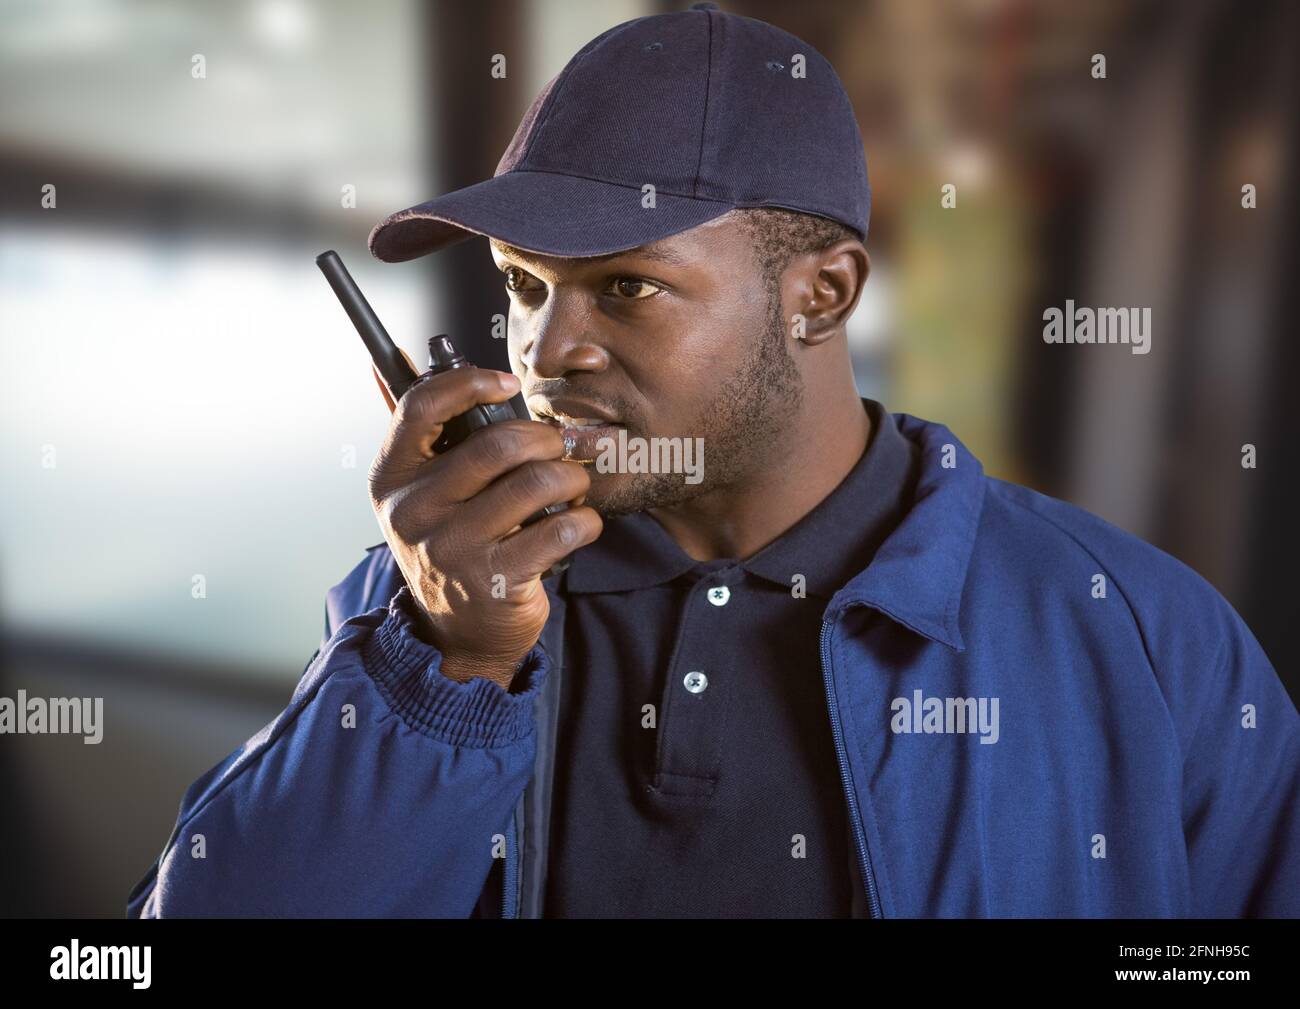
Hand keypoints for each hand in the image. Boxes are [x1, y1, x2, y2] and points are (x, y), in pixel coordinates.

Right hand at [368, 360, 601, 687]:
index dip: (471, 382)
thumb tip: (381, 361)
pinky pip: (561, 528)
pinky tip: (578, 524)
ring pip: (538, 483)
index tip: (509, 384)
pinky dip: (584, 520)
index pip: (421, 406)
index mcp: (392, 477)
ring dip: (573, 478)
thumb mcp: (418, 491)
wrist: (457, 635)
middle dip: (548, 438)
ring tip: (575, 486)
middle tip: (565, 446)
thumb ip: (411, 430)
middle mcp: (413, 510)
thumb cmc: (450, 544)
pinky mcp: (496, 580)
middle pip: (499, 443)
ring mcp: (452, 549)